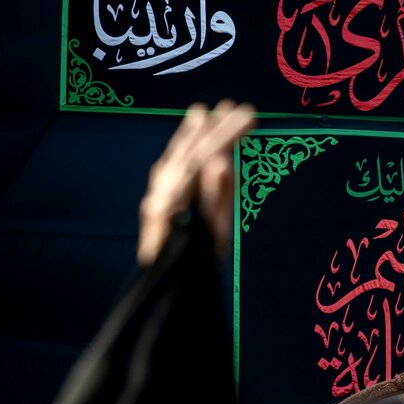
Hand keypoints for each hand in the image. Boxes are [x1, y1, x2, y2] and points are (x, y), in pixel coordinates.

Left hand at [138, 101, 255, 263]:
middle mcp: (160, 195)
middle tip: (236, 106)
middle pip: (188, 153)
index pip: (204, 157)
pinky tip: (183, 147)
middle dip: (213, 129)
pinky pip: (166, 172)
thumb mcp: (212, 238)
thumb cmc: (193, 273)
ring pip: (173, 160)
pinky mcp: (154, 210)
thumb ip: (215, 199)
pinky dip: (177, 153)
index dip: (227, 134)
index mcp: (176, 201)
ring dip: (190, 135)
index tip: (250, 116)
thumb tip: (221, 161)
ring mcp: (155, 202)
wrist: (164, 296)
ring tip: (203, 112)